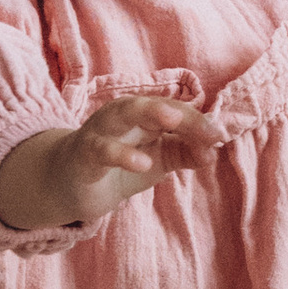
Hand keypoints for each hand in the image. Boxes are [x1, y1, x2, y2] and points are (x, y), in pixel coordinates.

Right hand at [0, 92, 227, 231]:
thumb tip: (214, 150)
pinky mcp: (83, 155)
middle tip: (203, 123)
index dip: (197, 123)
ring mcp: (100, 132)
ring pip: (121, 114)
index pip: (173, 112)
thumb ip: (185, 154)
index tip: (219, 137)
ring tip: (172, 120)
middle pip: (148, 103)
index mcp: (141, 115)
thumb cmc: (117, 166)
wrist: (68, 184)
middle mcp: (121, 116)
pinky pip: (100, 150)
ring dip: (146, 113)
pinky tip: (142, 163)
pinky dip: (120, 154)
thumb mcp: (158, 161)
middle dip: (174, 108)